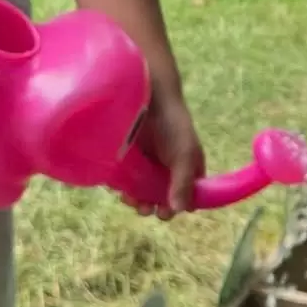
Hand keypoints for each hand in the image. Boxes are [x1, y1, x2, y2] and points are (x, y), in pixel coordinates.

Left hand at [130, 88, 204, 220]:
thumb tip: (180, 211)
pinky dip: (122, 186)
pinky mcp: (128, 158)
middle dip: (152, 205)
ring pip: (141, 190)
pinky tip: (118, 187)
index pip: (185, 196)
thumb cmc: (173, 124)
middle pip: (160, 197)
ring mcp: (147, 164)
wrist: (150, 95)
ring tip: (129, 199)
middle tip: (144, 207)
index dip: (175, 207)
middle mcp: (167, 169)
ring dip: (136, 199)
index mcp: (187, 169)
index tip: (163, 212)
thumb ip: (183, 182)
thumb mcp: (184, 153)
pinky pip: (125, 179)